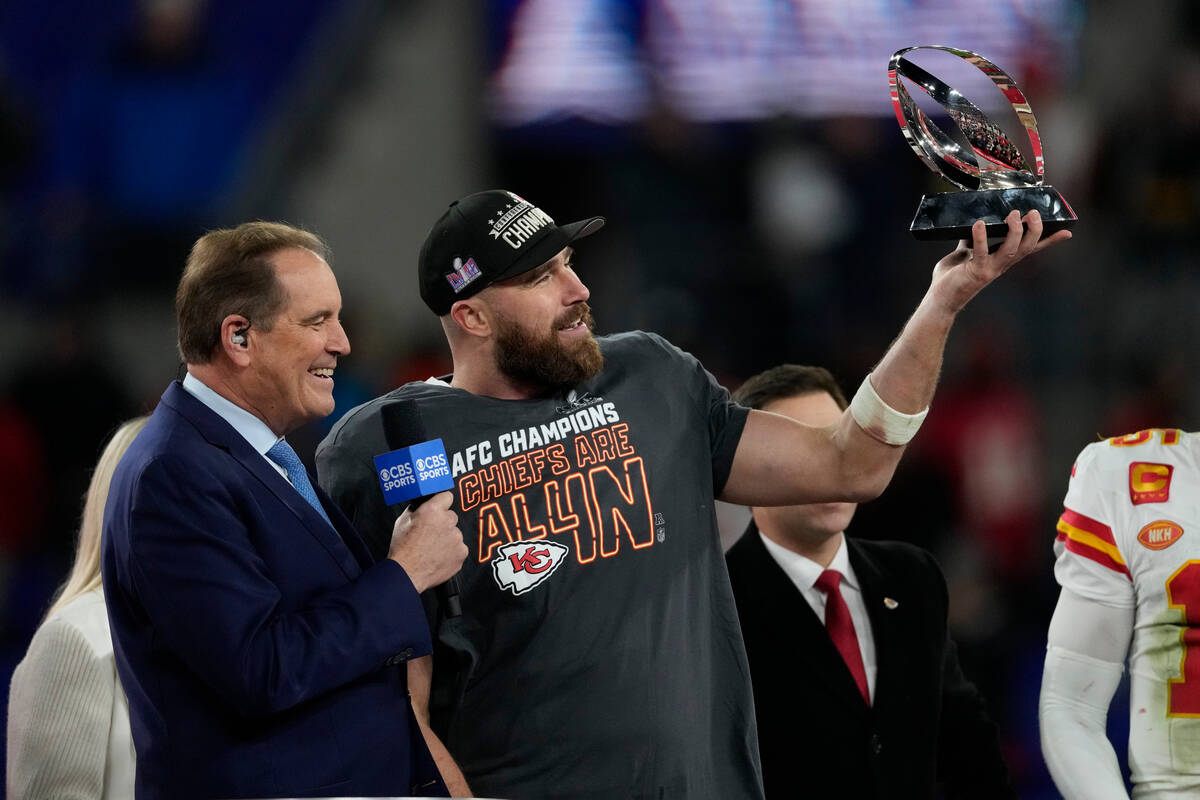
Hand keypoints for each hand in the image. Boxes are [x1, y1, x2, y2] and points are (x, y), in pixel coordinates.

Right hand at [387, 491, 467, 592]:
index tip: (441, 507)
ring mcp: (457, 538)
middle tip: (431, 534)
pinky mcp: (462, 553)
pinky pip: (459, 548)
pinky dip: (452, 552)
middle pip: (451, 517)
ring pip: (455, 534)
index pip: (447, 496)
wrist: (407, 573)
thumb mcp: (402, 521)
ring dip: (448, 539)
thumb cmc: (402, 549)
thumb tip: (422, 506)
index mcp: (433, 511)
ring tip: (432, 549)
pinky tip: (439, 557)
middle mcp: (448, 522)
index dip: (442, 502)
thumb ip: (417, 510)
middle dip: (443, 523)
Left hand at [931, 209, 1071, 313]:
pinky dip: (981, 237)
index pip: (1030, 248)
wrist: (939, 299)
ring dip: (1015, 232)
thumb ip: (973, 239)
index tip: (1067, 231)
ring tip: (1013, 215)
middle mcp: (1000, 265)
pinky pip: (981, 253)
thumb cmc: (952, 277)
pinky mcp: (975, 271)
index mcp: (1002, 259)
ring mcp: (990, 269)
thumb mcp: (966, 252)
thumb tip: (977, 222)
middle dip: (1034, 230)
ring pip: (1011, 250)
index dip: (1049, 241)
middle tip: (1033, 212)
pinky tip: (978, 224)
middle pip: (1026, 247)